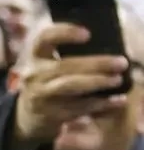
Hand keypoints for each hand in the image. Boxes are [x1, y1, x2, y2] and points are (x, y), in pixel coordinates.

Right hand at [13, 23, 130, 149]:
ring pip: (70, 86)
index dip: (64, 33)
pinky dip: (99, 103)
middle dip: (96, 64)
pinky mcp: (49, 114)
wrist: (28, 117)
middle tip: (120, 63)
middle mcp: (34, 75)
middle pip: (64, 65)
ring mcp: (40, 96)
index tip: (87, 34)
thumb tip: (108, 48)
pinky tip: (116, 100)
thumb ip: (67, 53)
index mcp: (35, 56)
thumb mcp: (48, 64)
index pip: (45, 38)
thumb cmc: (48, 82)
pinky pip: (78, 107)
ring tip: (117, 80)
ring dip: (97, 82)